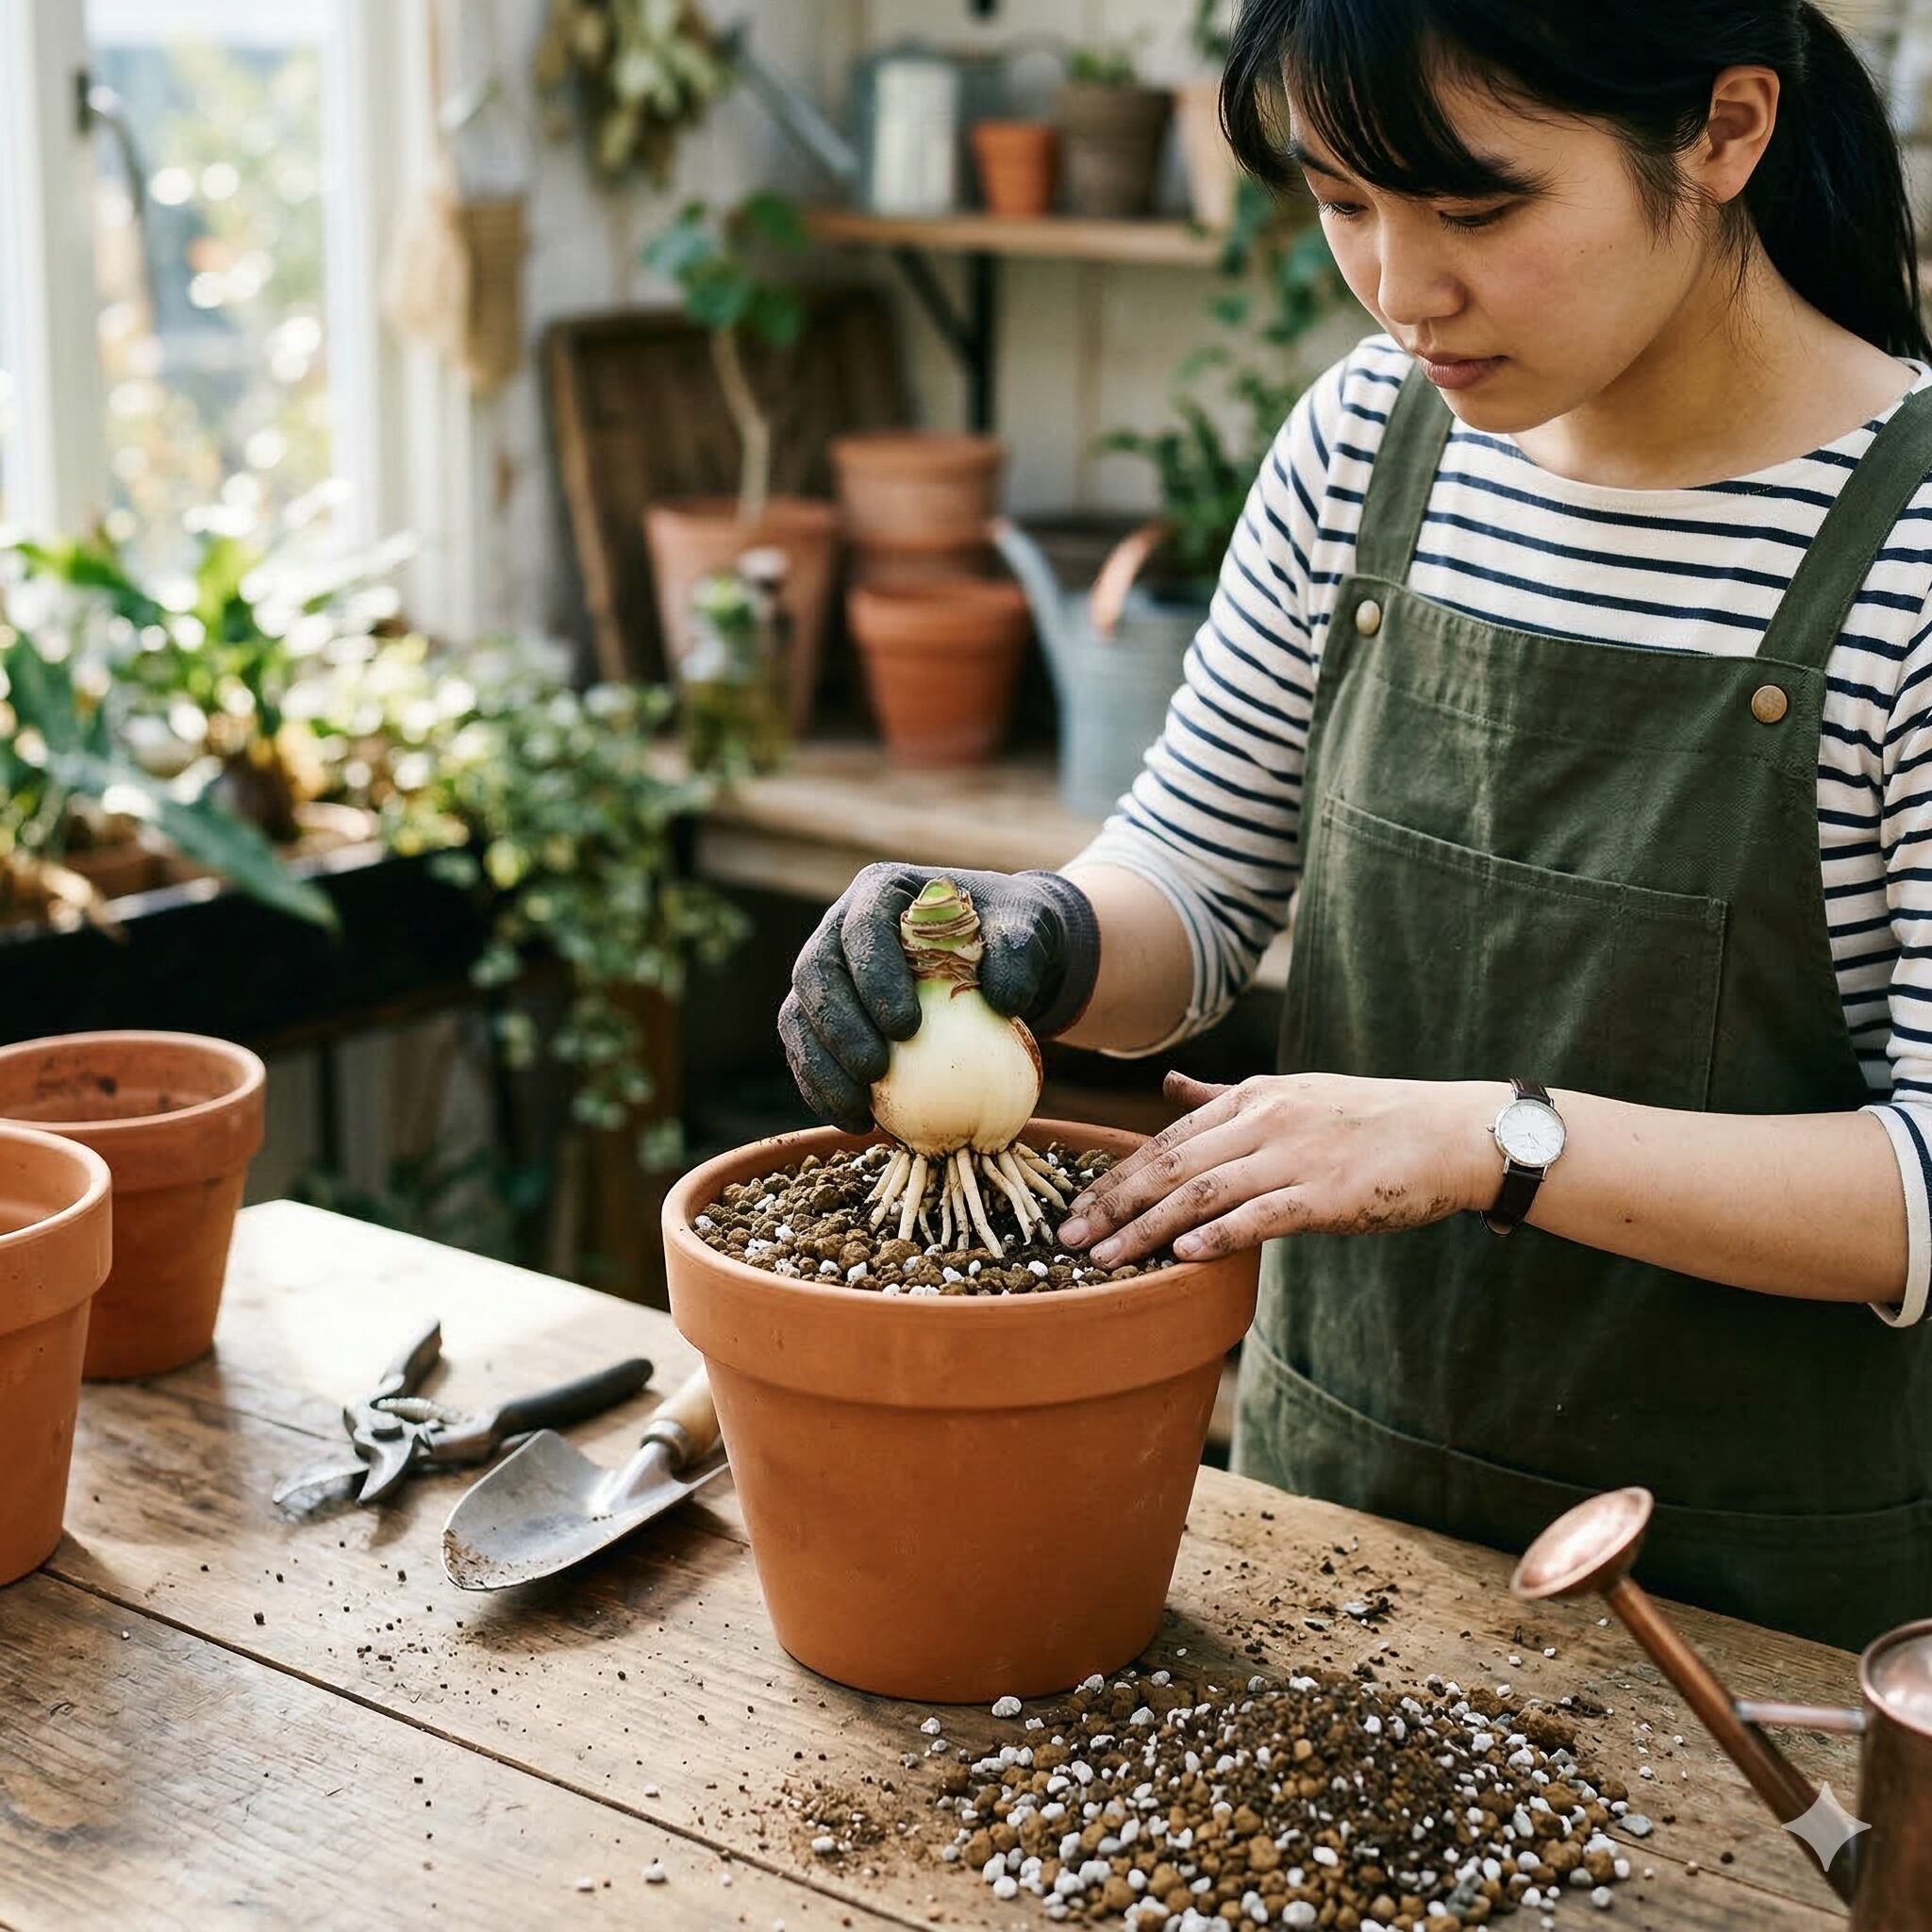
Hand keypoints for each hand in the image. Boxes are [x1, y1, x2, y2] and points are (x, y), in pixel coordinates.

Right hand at [779, 862, 1099, 1132]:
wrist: (996, 955)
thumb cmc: (1009, 933)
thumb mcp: (1028, 928)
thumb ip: (1019, 953)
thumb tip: (1002, 998)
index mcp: (882, 893)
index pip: (862, 928)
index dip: (873, 976)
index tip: (906, 1027)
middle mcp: (839, 928)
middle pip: (816, 973)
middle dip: (838, 1026)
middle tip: (876, 1071)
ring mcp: (826, 973)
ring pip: (799, 1017)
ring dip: (821, 1067)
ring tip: (860, 1110)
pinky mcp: (822, 1017)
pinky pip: (807, 1054)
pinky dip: (824, 1090)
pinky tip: (858, 1122)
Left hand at [1056, 1070, 1510, 1264]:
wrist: (1451, 1132)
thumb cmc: (1372, 1120)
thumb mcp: (1292, 1094)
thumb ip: (1224, 1098)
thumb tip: (1169, 1084)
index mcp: (1251, 1098)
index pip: (1166, 1139)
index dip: (1115, 1175)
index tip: (1074, 1205)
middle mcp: (1263, 1120)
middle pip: (1169, 1164)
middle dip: (1112, 1203)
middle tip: (1066, 1238)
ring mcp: (1293, 1156)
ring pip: (1201, 1194)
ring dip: (1146, 1229)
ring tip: (1104, 1260)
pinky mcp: (1326, 1194)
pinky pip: (1259, 1217)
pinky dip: (1217, 1237)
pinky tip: (1182, 1258)